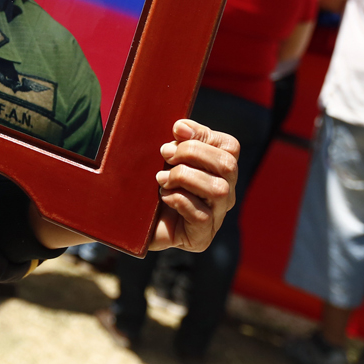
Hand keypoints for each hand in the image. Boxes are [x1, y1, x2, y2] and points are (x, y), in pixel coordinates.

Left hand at [147, 119, 239, 251]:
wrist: (132, 221)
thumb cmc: (151, 186)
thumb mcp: (165, 158)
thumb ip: (177, 140)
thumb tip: (181, 127)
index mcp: (220, 172)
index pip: (230, 147)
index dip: (204, 135)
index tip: (176, 131)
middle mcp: (225, 194)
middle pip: (227, 165)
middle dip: (193, 152)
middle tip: (165, 154)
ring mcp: (216, 217)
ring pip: (219, 190)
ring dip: (184, 177)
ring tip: (162, 179)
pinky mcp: (202, 237)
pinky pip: (201, 215)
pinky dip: (179, 200)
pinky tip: (164, 197)